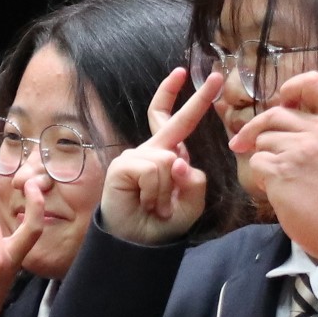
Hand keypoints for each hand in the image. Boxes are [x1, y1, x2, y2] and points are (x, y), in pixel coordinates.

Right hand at [99, 66, 224, 244]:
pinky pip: (153, 170)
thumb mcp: (191, 202)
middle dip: (182, 95)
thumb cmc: (163, 222)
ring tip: (156, 206)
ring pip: (168, 160)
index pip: (177, 122)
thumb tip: (177, 159)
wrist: (138, 243)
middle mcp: (151, 152)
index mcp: (168, 156)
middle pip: (167, 120)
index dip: (187, 101)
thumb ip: (194, 180)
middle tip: (191, 73)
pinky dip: (155, 192)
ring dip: (167, 191)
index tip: (186, 73)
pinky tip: (145, 202)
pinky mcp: (124, 166)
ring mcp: (136, 156)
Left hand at [228, 70, 317, 267]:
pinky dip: (261, 177)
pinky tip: (277, 192)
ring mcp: (301, 150)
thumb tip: (285, 127)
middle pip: (276, 113)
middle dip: (255, 129)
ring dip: (263, 159)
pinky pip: (257, 163)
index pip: (313, 83)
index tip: (281, 100)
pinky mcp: (282, 171)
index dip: (291, 87)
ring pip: (263, 140)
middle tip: (241, 144)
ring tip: (281, 181)